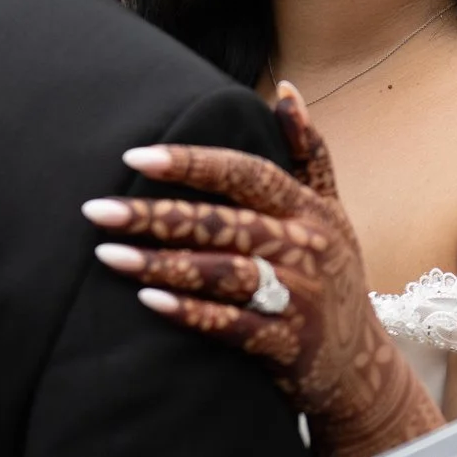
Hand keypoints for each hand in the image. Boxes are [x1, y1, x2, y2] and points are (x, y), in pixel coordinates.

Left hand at [83, 86, 442, 456]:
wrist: (360, 367)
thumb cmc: (333, 274)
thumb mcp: (330, 210)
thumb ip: (309, 150)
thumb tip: (287, 89)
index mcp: (307, 210)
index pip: (247, 173)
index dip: (193, 163)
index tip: (136, 156)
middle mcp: (304, 249)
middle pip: (223, 223)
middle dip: (157, 216)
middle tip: (96, 210)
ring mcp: (297, 299)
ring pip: (222, 273)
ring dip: (161, 264)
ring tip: (106, 254)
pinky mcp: (286, 345)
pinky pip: (232, 325)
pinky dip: (191, 313)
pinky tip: (148, 301)